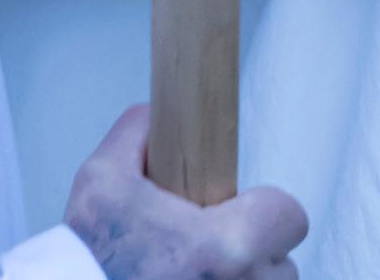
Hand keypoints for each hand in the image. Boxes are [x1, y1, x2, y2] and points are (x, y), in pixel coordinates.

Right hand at [63, 105, 308, 279]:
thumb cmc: (89, 259)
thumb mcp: (101, 180)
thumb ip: (136, 134)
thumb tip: (160, 116)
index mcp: (227, 246)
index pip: (289, 214)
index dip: (263, 207)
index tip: (235, 210)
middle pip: (283, 263)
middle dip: (253, 253)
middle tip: (208, 249)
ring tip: (197, 275)